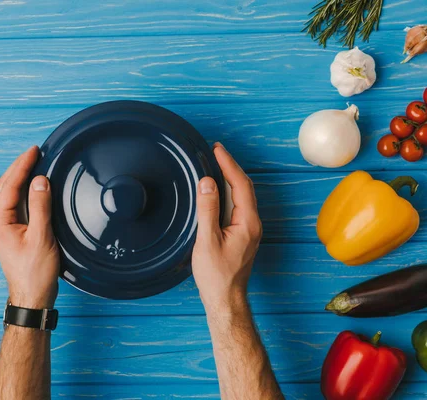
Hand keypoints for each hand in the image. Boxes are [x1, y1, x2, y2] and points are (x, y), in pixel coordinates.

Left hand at [0, 146, 59, 308]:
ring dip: (21, 177)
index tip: (34, 151)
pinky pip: (17, 204)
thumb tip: (40, 181)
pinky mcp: (14, 232)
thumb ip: (40, 207)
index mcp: (0, 222)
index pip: (10, 185)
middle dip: (19, 167)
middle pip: (5, 186)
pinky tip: (35, 187)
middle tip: (34, 152)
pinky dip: (25, 191)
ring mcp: (5, 228)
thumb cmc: (35, 273)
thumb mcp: (42, 237)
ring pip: (10, 195)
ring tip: (35, 163)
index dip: (22, 166)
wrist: (31, 297)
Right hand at [192, 143, 261, 312]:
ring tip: (216, 164)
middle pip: (244, 187)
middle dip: (230, 167)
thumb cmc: (216, 276)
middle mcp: (253, 224)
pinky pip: (238, 206)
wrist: (226, 300)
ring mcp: (249, 229)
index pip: (240, 184)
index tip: (217, 149)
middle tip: (215, 151)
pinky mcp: (243, 235)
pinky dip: (229, 192)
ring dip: (230, 178)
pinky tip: (218, 189)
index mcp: (247, 223)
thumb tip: (207, 182)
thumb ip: (207, 209)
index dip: (228, 164)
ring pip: (242, 196)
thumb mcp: (206, 241)